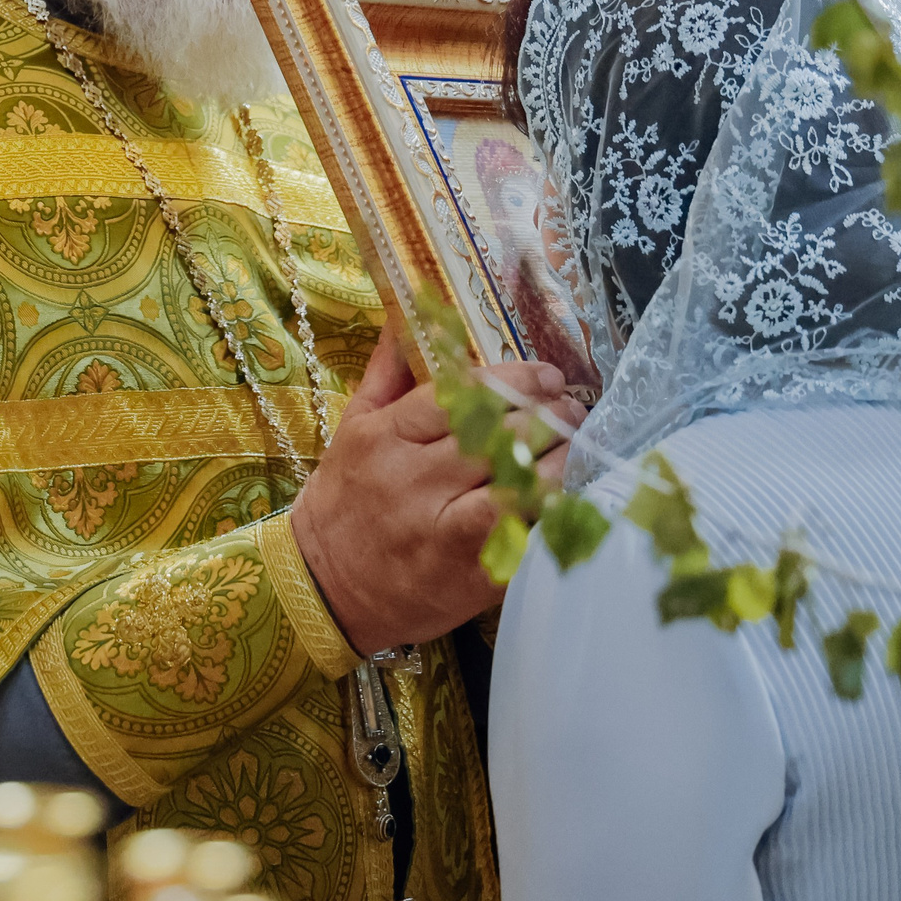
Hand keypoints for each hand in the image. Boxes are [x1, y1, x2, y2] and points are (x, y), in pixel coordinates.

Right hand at [290, 334, 576, 655]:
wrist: (324, 587)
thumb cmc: (344, 501)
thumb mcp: (353, 428)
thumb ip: (388, 371)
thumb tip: (410, 313)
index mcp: (384, 437)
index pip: (458, 395)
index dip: (512, 381)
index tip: (546, 375)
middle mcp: (412, 479)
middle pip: (496, 433)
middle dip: (546, 415)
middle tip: (571, 408)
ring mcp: (441, 528)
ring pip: (517, 480)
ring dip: (558, 458)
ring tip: (576, 446)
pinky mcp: (468, 572)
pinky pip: (523, 533)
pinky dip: (550, 511)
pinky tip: (566, 496)